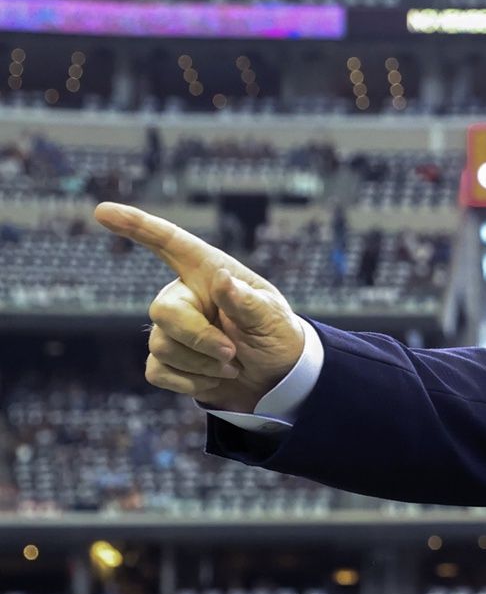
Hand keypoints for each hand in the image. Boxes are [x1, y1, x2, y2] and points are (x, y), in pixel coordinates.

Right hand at [94, 203, 304, 412]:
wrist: (275, 377)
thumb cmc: (274, 335)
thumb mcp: (272, 317)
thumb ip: (247, 302)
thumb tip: (222, 279)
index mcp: (208, 272)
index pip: (169, 243)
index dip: (136, 225)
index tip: (103, 211)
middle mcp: (183, 295)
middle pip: (162, 311)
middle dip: (198, 338)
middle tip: (232, 352)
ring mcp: (171, 328)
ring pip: (161, 346)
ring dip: (203, 364)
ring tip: (232, 364)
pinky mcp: (165, 359)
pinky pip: (158, 372)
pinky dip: (192, 382)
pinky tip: (215, 378)